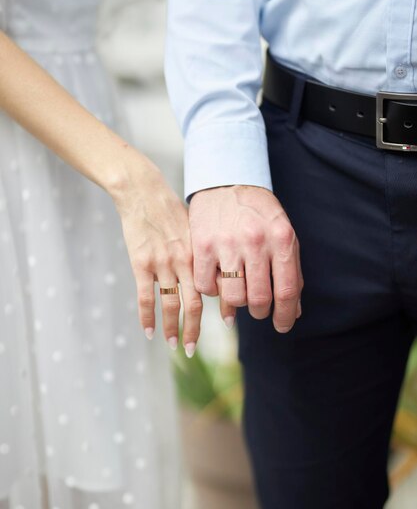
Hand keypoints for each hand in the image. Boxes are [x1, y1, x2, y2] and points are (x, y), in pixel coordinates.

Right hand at [110, 155, 201, 355]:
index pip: (214, 290)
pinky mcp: (141, 263)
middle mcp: (185, 261)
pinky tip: (149, 331)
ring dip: (173, 328)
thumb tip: (211, 274)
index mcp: (200, 254)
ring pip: (171, 304)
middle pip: (194, 304)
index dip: (218, 312)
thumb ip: (200, 254)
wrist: (143, 191)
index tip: (221, 326)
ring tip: (172, 345)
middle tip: (191, 349)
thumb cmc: (169, 209)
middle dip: (194, 330)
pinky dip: (148, 317)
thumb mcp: (194, 229)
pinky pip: (146, 297)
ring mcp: (163, 263)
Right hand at [189, 185, 302, 331]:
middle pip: (259, 298)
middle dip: (260, 312)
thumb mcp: (283, 234)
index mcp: (281, 238)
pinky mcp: (202, 246)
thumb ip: (290, 272)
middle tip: (258, 310)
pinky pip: (207, 286)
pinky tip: (218, 280)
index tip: (282, 326)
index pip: (286, 290)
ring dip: (236, 304)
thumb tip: (293, 312)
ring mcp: (227, 243)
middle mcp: (255, 241)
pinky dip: (213, 291)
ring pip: (233, 297)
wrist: (226, 182)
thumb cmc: (258, 213)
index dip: (285, 315)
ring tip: (238, 293)